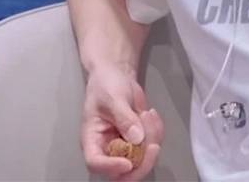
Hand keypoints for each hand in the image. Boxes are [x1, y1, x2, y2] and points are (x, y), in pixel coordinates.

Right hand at [80, 64, 163, 180]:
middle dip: (142, 160)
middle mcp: (108, 148)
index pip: (96, 163)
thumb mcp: (113, 98)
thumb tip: (136, 138)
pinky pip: (152, 144)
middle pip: (123, 172)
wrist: (116, 75)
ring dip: (152, 139)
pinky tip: (151, 114)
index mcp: (92, 140)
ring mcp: (125, 146)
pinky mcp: (139, 140)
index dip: (111, 167)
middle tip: (153, 143)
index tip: (128, 163)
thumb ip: (124, 118)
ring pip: (142, 159)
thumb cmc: (106, 85)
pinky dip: (157, 131)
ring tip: (148, 113)